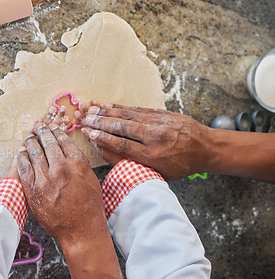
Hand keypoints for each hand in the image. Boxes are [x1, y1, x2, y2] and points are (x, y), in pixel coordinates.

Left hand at [16, 120, 122, 277]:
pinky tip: (21, 152)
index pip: (64, 141)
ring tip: (29, 136)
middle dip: (42, 132)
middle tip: (38, 126)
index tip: (53, 127)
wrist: (81, 231)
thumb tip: (69, 153)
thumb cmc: (90, 208)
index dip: (56, 132)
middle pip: (48, 143)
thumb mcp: (91, 180)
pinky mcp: (34, 189)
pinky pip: (24, 168)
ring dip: (30, 142)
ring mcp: (46, 178)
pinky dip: (21, 157)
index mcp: (78, 163)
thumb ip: (79, 165)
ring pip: (34, 153)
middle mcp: (61, 167)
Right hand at [81, 104, 210, 179]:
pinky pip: (137, 109)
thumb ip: (135, 164)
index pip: (122, 144)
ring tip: (92, 110)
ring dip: (107, 112)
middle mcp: (154, 137)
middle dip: (100, 122)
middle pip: (121, 127)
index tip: (89, 133)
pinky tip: (109, 106)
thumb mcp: (160, 173)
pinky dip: (121, 107)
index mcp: (153, 156)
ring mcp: (158, 123)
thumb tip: (110, 153)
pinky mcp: (161, 113)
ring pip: (128, 115)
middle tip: (85, 119)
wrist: (205, 147)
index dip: (102, 138)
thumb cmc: (181, 165)